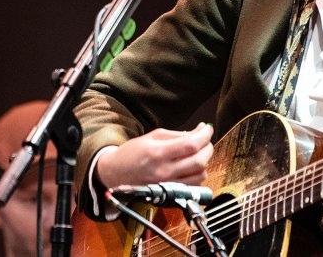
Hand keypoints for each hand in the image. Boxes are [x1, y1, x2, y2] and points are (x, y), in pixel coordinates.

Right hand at [96, 122, 213, 188]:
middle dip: (208, 147)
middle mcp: (164, 172)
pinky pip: (193, 185)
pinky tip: (192, 165)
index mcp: (158, 154)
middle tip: (205, 139)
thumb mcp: (152, 137)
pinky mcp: (169, 194)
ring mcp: (167, 185)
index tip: (207, 128)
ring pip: (200, 175)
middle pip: (199, 161)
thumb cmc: (132, 153)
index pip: (191, 145)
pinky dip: (198, 174)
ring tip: (197, 152)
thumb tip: (198, 132)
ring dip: (204, 162)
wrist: (114, 174)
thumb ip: (177, 135)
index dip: (205, 135)